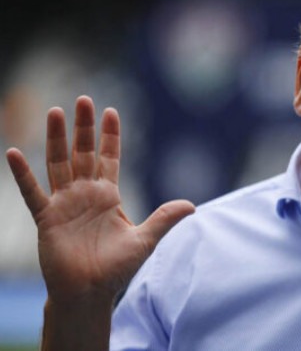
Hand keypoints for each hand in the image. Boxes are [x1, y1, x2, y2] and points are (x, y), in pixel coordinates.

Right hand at [6, 96, 194, 303]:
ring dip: (55, 139)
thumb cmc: (116, 268)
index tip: (110, 111)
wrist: (90, 293)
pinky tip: (14, 153)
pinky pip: (32, 192)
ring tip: (54, 112)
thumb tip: (192, 206)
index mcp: (108, 195)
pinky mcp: (47, 218)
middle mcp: (85, 194)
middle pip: (83, 153)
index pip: (110, 157)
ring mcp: (64, 204)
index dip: (110, 135)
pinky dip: (23, 174)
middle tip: (84, 99)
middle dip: (83, 127)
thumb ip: (165, 219)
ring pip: (59, 164)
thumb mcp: (145, 239)